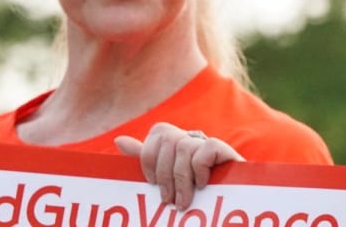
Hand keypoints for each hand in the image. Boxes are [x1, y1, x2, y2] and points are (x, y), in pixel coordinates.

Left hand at [116, 123, 242, 209]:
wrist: (226, 212)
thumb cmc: (192, 200)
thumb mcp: (164, 182)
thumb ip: (145, 162)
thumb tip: (118, 140)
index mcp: (178, 145)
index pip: (159, 132)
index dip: (149, 157)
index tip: (151, 184)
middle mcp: (194, 140)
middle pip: (168, 138)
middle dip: (163, 173)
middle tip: (167, 200)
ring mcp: (210, 145)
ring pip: (184, 146)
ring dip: (180, 180)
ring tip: (183, 202)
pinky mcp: (226, 152)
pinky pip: (205, 150)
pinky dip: (199, 171)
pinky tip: (203, 185)